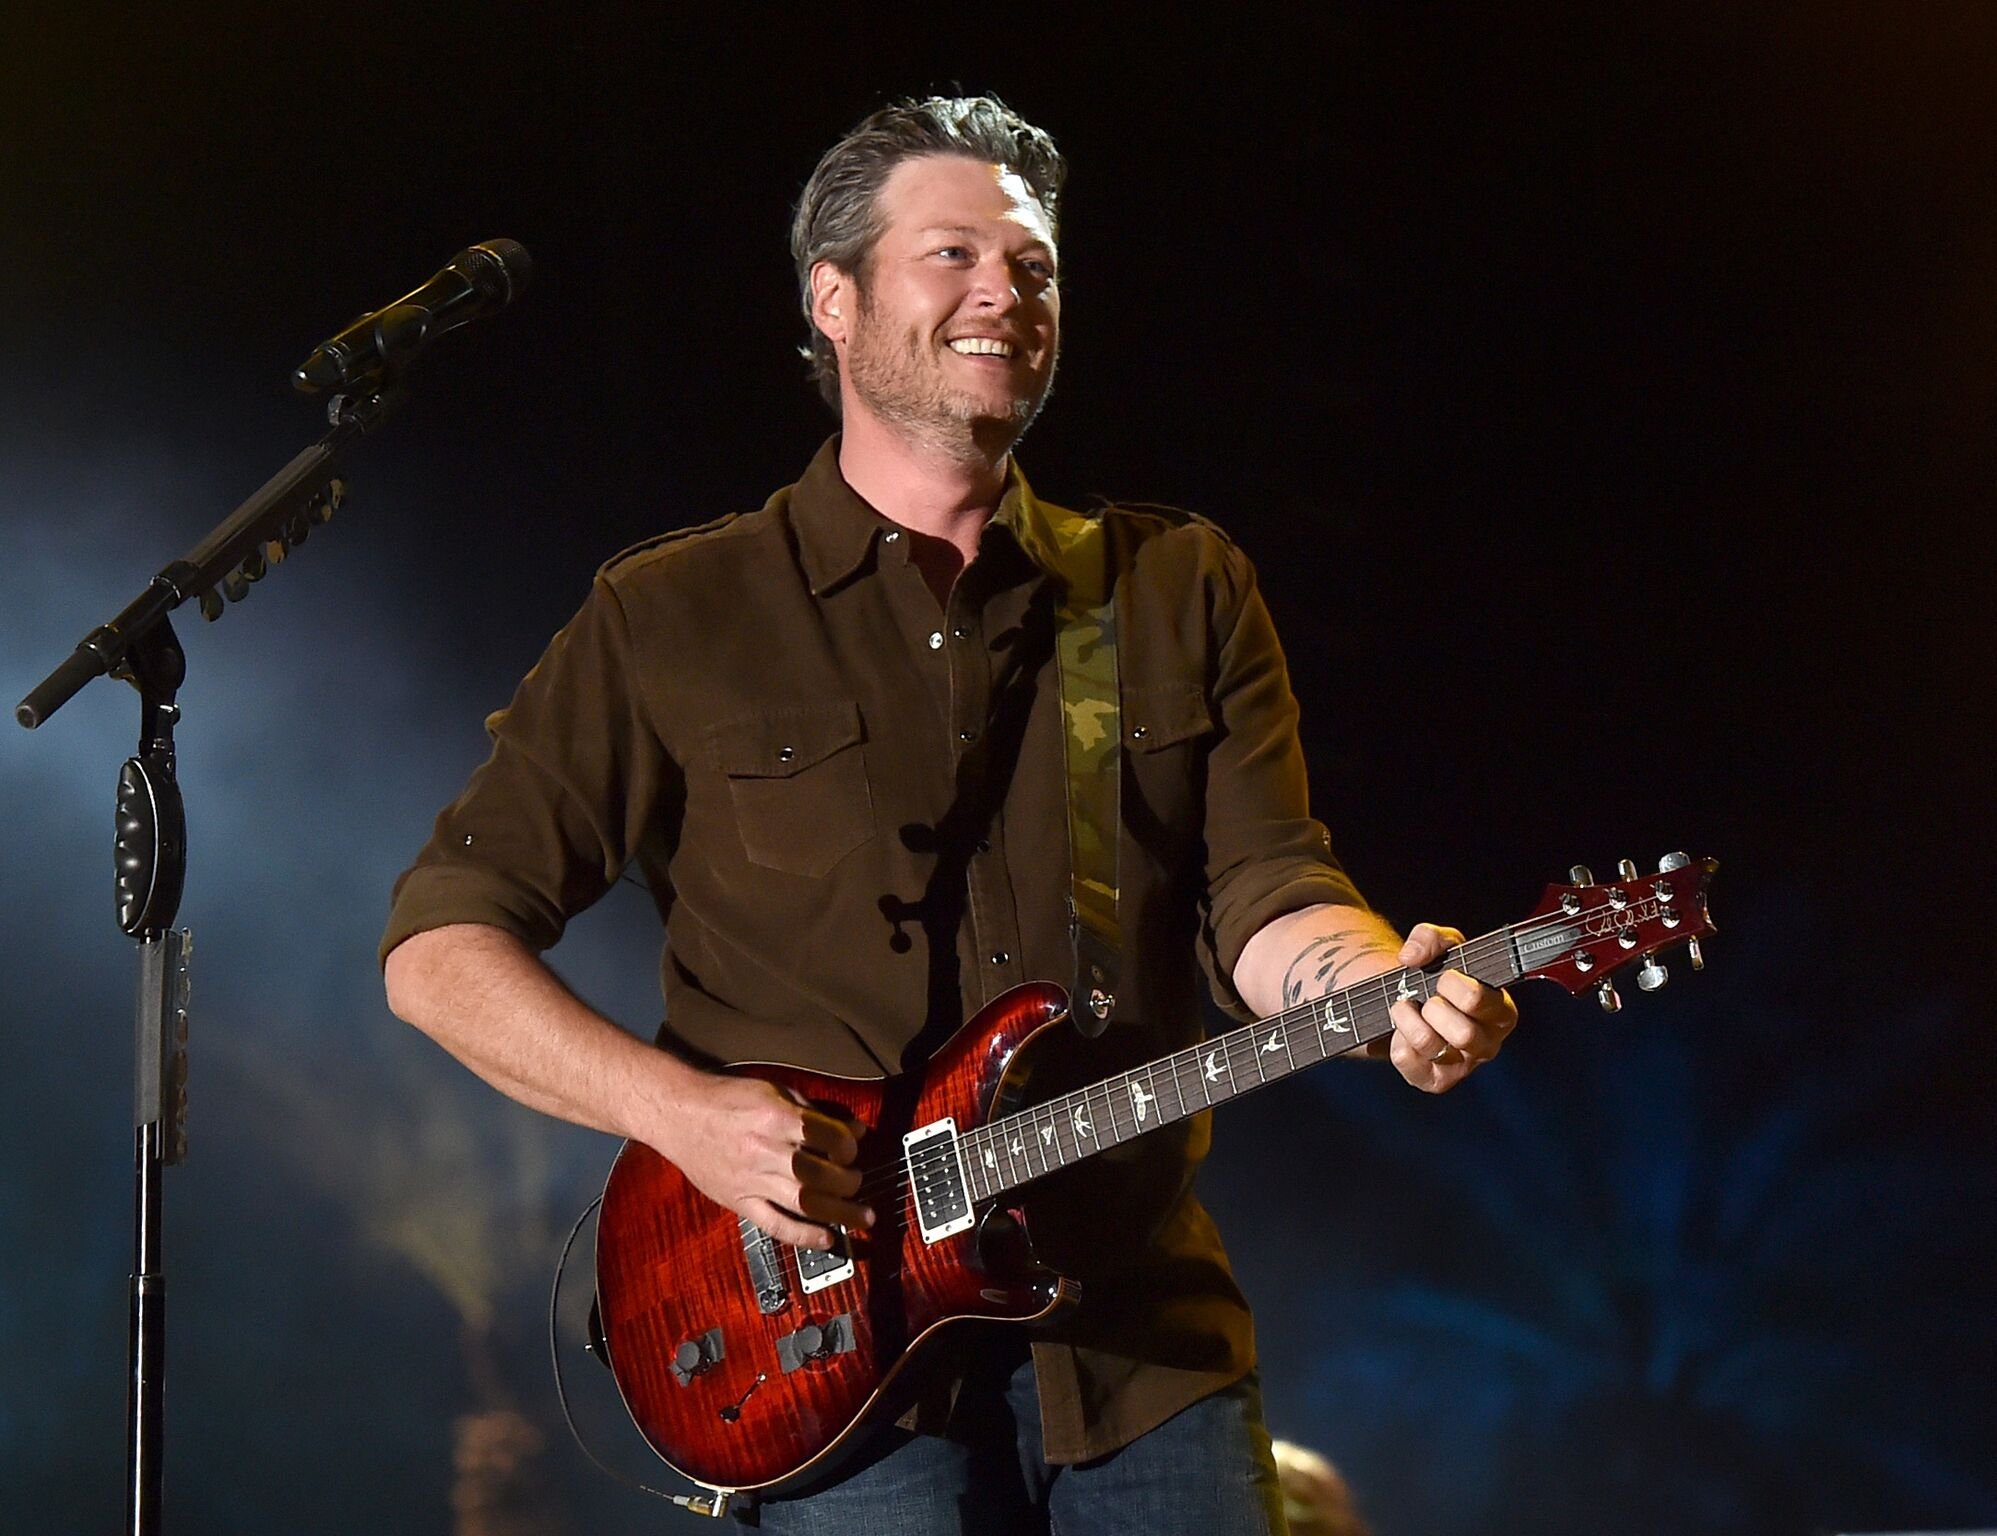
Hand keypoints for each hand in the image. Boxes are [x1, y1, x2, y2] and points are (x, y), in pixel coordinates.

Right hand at [653, 1073, 871, 1249]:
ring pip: (804, 1203)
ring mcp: (751, 1179)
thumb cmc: (726, 1099)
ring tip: (863, 1216)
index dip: (849, 1145)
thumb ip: (814, 1111)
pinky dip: (804, 1235)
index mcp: (775, 1117)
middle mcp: (764, 1150)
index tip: (853, 1149)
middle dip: (849, 1181)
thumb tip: (853, 1130)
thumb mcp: (773, 1091)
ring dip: (841, 1212)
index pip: (827, 1137)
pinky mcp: (739, 1201)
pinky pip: (775, 1225)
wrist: (679, 1114)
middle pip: (820, 1174)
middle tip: (858, 1181)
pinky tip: (828, 1238)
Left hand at [1376, 922, 1517, 1092]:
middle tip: (1428, 999)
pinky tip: (1401, 1032)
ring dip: (1407, 1018)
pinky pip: (1408, 1061)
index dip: (1454, 985)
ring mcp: (1461, 1066)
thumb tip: (1411, 956)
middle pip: (1463, 1033)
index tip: (1444, 977)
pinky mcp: (1434, 1081)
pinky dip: (1397, 1040)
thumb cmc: (1434, 975)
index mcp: (1500, 1011)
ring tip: (1404, 1007)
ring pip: (1431, 1045)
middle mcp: (1487, 1043)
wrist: (1406, 1000)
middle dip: (1434, 1007)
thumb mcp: (1439, 946)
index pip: (1481, 1001)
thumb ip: (1429, 937)